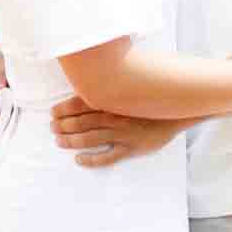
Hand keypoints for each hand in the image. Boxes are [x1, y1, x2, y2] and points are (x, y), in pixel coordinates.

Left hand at [51, 96, 185, 168]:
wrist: (178, 111)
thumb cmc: (153, 96)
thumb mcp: (132, 84)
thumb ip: (114, 83)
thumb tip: (97, 71)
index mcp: (113, 100)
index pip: (82, 103)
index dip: (64, 108)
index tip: (53, 112)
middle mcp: (114, 116)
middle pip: (81, 121)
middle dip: (63, 125)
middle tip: (53, 128)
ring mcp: (122, 134)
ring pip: (89, 138)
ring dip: (71, 141)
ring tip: (59, 141)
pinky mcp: (131, 148)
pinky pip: (108, 157)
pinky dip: (91, 159)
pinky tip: (79, 160)